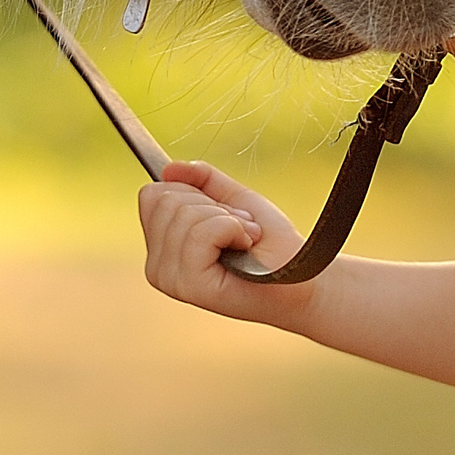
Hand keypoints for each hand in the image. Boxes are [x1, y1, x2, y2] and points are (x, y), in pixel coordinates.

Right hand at [137, 161, 310, 323]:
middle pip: (167, 199)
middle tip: (239, 230)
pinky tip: (244, 246)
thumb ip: (200, 181)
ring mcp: (171, 280)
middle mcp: (158, 268)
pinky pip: (201, 232)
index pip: (151, 194)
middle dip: (214, 205)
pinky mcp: (190, 286)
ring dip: (228, 219)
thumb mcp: (232, 200)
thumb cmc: (271, 244)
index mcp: (162, 249)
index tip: (223, 214)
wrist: (302, 275)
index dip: (193, 193)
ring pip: (184, 214)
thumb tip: (168, 168)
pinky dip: (232, 228)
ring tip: (244, 240)